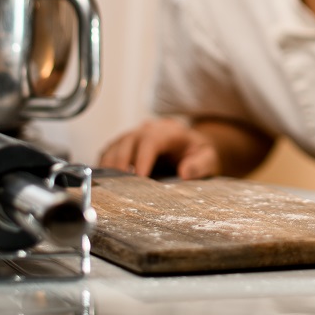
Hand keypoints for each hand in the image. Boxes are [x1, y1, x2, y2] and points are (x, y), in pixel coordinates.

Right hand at [98, 117, 220, 179]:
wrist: (192, 148)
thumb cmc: (199, 154)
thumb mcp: (209, 158)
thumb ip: (201, 164)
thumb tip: (185, 172)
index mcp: (170, 131)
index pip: (151, 139)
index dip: (143, 157)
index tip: (140, 177)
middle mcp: (149, 129)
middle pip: (129, 140)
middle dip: (122, 162)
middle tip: (120, 185)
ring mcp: (135, 136)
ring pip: (116, 144)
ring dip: (110, 164)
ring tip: (110, 185)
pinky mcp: (125, 145)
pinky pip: (109, 151)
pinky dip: (105, 164)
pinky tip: (105, 180)